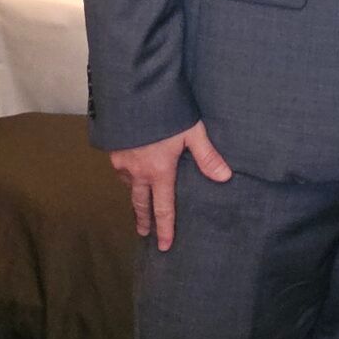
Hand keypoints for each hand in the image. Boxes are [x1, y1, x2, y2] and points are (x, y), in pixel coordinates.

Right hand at [110, 121, 230, 250]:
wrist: (131, 93)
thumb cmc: (165, 112)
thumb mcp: (192, 132)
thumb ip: (207, 156)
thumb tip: (225, 177)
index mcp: (159, 171)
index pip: (163, 207)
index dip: (165, 228)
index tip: (164, 245)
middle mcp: (137, 171)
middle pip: (140, 202)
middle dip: (144, 219)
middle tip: (144, 233)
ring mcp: (121, 161)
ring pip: (128, 185)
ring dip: (134, 195)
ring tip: (138, 201)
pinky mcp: (112, 148)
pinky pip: (120, 169)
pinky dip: (126, 175)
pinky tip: (129, 170)